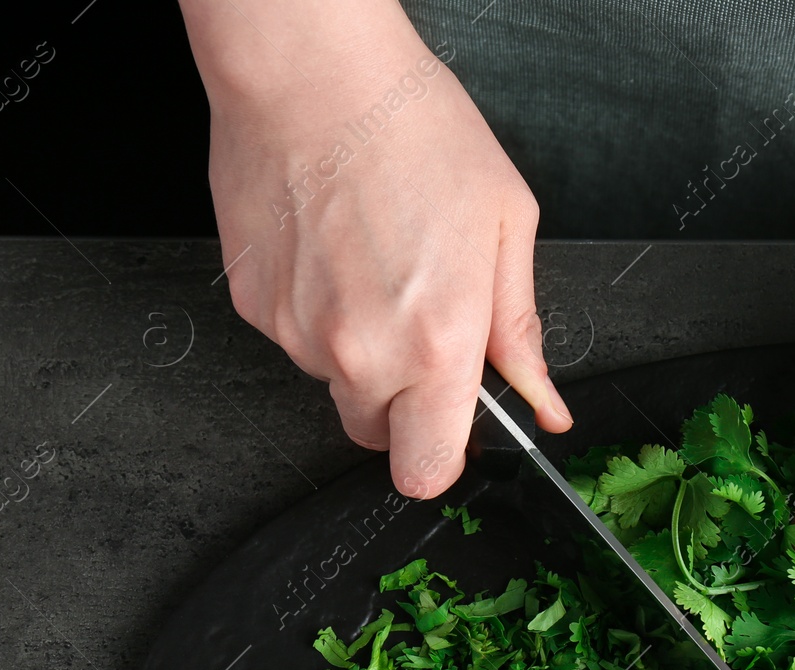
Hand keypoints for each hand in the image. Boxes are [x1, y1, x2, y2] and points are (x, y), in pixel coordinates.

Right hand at [201, 5, 568, 497]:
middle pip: (377, 435)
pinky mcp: (251, 307)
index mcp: (437, 346)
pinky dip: (317, 314)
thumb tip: (543, 400)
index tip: (455, 426)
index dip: (443, 455)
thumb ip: (520, 330)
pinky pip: (295, 339)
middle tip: (422, 326)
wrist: (312, 73)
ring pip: (335, 384)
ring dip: (360, 351)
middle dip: (404, 402)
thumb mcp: (506, 227)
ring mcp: (297, 335)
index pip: (427, 471)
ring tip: (377, 266)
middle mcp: (361, 354)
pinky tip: (335, 251)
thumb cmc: (413, 130)